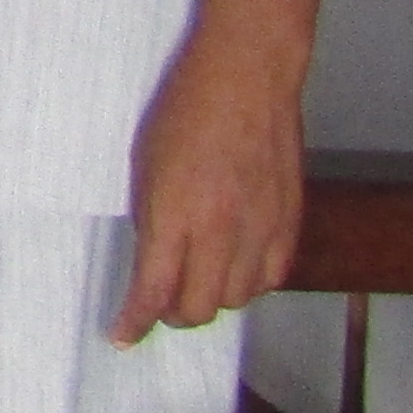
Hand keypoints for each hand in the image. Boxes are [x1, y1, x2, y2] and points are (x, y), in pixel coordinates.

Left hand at [115, 28, 307, 342]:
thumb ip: (152, 220)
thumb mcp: (144, 164)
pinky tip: (234, 268)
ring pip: (237, 298)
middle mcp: (221, 229)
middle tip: (159, 304)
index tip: (122, 335)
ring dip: (212, 299)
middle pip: (199, 306)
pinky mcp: (289, 221)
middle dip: (173, 315)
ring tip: (195, 282)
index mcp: (176, 214)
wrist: (247, 77)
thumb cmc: (186, 110)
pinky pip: (271, 277)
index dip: (136, 322)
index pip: (155, 290)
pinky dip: (250, 284)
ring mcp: (261, 228)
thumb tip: (155, 262)